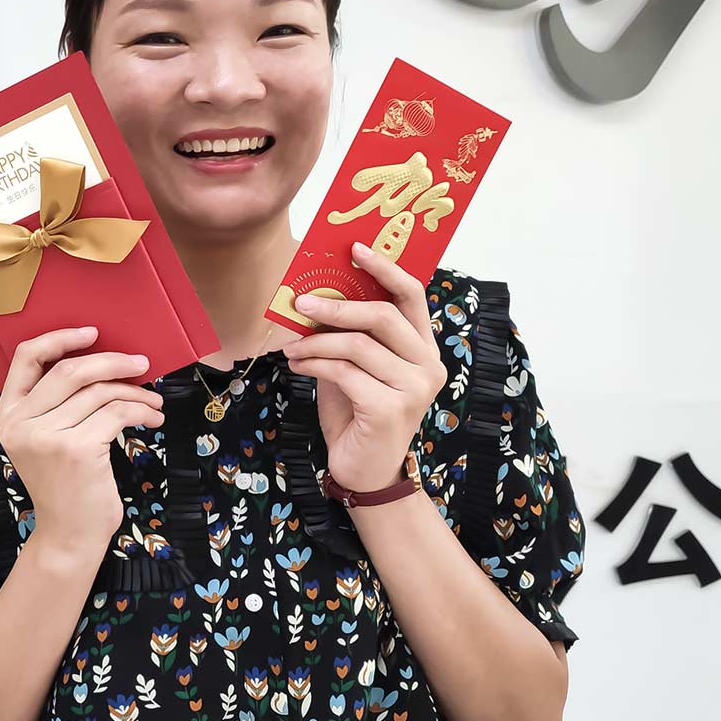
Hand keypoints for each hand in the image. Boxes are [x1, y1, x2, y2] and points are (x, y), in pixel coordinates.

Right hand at [0, 326, 164, 556]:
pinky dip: (141, 411)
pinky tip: (151, 420)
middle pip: (71, 369)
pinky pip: (116, 412)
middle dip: (113, 361)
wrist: (70, 534)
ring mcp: (46, 436)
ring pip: (100, 391)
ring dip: (135, 392)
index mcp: (7, 415)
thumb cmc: (65, 485)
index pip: (26, 357)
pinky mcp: (76, 449)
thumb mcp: (46, 440)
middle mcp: (20, 424)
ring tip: (153, 403)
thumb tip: (102, 359)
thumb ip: (55, 404)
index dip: (60, 338)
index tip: (93, 332)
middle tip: (142, 363)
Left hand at [279, 242, 446, 491]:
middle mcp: (428, 365)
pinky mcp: (392, 408)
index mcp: (423, 349)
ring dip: (315, 342)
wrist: (363, 471)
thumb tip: (313, 297)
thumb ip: (346, 336)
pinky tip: (298, 367)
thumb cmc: (357, 415)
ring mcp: (414, 388)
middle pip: (383, 316)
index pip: (412, 296)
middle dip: (336, 305)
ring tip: (291, 348)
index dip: (385, 268)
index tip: (355, 248)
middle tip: (300, 303)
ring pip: (357, 345)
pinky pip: (344, 372)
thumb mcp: (352, 367)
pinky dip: (314, 365)